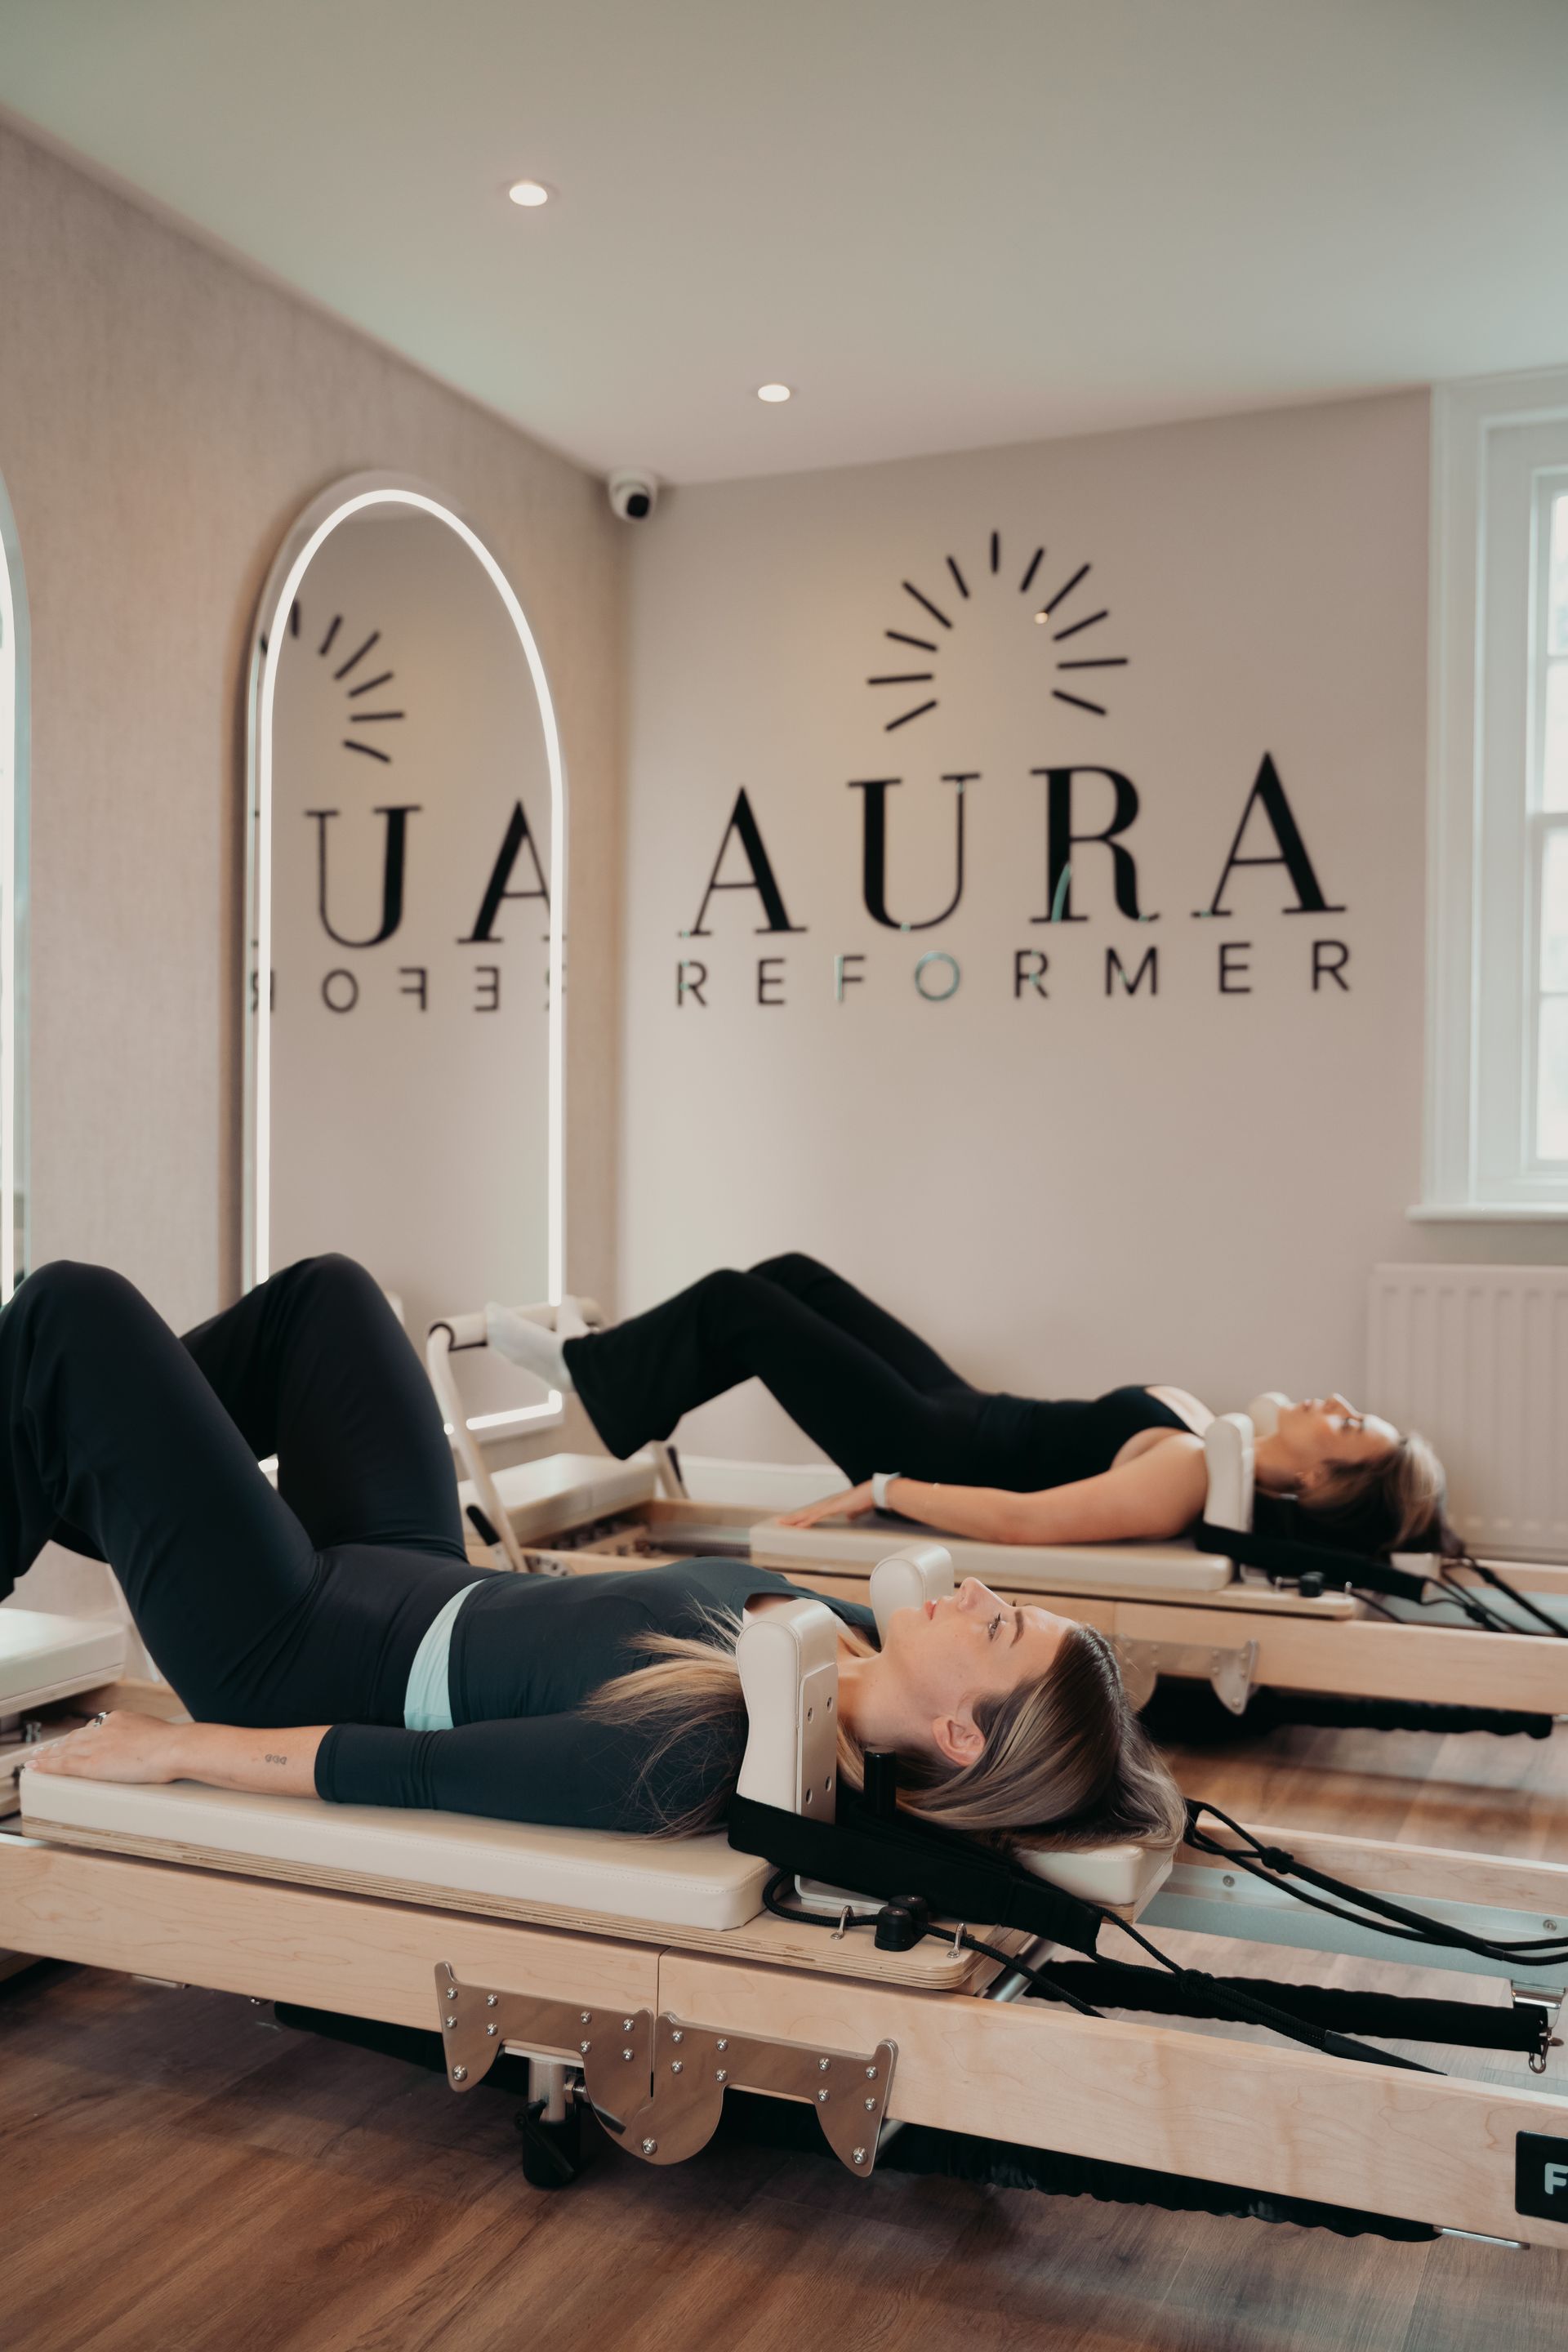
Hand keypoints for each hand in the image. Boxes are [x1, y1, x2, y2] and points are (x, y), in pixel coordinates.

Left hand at [23, 1711, 182, 1785]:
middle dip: (61, 1743)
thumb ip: (148, 1737)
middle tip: (48, 1749)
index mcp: (121, 1719)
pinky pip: (63, 1764)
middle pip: (76, 1736)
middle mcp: (105, 1729)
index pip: (95, 1728)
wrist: (174, 1747)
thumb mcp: (160, 1733)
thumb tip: (153, 1744)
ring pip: (65, 1749)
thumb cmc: (175, 1744)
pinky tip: (35, 1767)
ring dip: (49, 1754)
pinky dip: (47, 1766)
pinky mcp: (92, 1763)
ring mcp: (97, 1745)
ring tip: (37, 1758)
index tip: (74, 1739)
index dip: (81, 1735)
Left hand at [778, 1480, 875, 1528]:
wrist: (873, 1492)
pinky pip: (817, 1516)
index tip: (792, 1520)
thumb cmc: (866, 1499)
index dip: (802, 1516)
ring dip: (796, 1519)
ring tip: (784, 1523)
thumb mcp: (857, 1509)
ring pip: (808, 1513)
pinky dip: (808, 1520)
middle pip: (806, 1511)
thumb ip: (852, 1513)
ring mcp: (829, 1505)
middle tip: (779, 1521)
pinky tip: (800, 1525)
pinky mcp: (834, 1507)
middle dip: (793, 1517)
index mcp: (832, 1504)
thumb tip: (850, 1516)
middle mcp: (827, 1503)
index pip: (813, 1511)